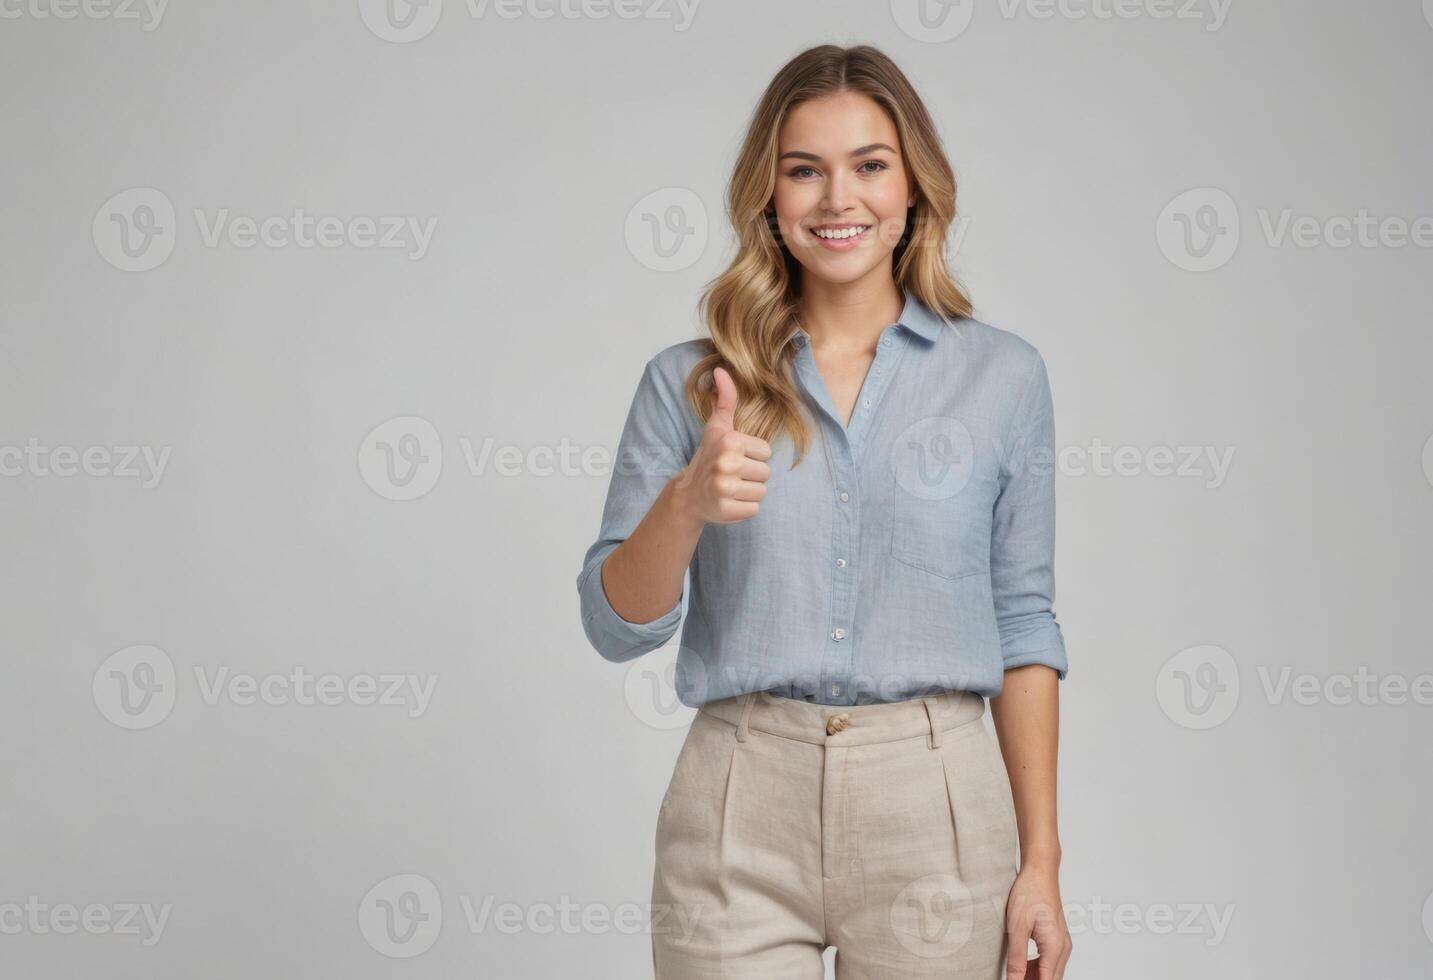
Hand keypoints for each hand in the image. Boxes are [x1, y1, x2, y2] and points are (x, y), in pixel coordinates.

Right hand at [673, 366, 771, 525]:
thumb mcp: (717, 427)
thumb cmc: (709, 457)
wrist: (689, 494)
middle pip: (765, 473)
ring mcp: (725, 489)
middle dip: (752, 476)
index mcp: (729, 441)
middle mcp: (727, 464)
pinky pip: (754, 510)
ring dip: (749, 492)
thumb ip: (725, 400)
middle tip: (732, 475)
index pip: (766, 452)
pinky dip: (744, 509)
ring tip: (731, 488)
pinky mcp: (727, 510)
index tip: (735, 458)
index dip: (753, 456)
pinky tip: (729, 501)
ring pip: (761, 492)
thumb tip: (721, 370)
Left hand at [1005, 862, 1071, 979]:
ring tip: (1013, 972)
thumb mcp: (1017, 927)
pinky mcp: (1057, 938)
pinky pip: (1049, 961)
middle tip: (1012, 977)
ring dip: (1033, 977)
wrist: (1040, 871)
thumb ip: (1017, 958)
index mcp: (1055, 947)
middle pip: (1050, 979)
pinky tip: (1021, 964)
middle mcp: (1063, 948)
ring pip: (1050, 972)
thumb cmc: (1029, 893)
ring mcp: (1062, 943)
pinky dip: (1036, 967)